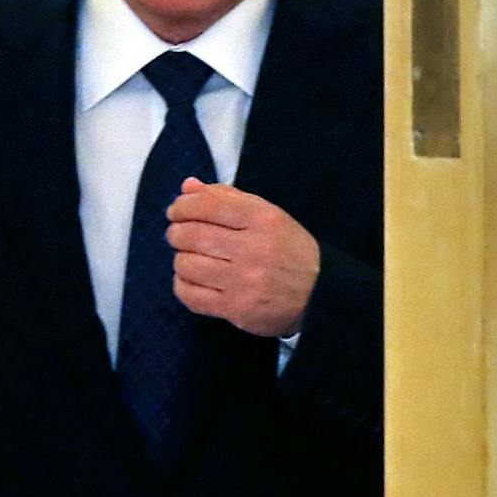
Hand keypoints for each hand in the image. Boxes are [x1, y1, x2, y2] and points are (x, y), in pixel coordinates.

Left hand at [166, 178, 320, 338]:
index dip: (182, 206)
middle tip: (178, 235)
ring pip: (186, 264)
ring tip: (190, 258)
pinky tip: (193, 280)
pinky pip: (189, 295)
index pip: (208, 204)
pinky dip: (183, 285)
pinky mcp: (237, 309)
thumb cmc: (286, 249)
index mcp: (263, 220)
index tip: (177, 211)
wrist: (320, 294)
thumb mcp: (266, 215)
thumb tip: (188, 187)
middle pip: (191, 234)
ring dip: (181, 259)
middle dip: (176, 232)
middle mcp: (254, 249)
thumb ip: (226, 197)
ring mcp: (245, 282)